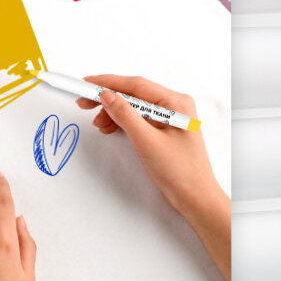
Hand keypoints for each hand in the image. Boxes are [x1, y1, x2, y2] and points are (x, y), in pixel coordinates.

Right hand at [78, 75, 230, 280]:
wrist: (195, 198)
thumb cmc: (180, 172)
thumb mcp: (147, 141)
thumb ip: (125, 115)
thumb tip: (106, 95)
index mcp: (176, 102)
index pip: (136, 85)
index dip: (108, 83)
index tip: (86, 83)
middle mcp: (174, 105)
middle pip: (134, 93)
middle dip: (108, 98)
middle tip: (84, 103)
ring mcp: (170, 117)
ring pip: (134, 106)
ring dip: (114, 112)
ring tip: (98, 123)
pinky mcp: (164, 129)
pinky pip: (139, 117)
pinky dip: (122, 121)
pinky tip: (110, 127)